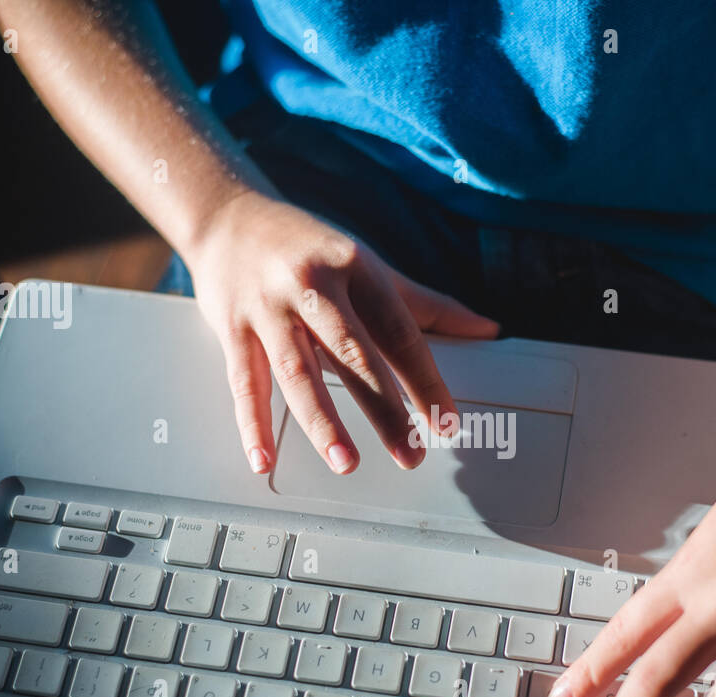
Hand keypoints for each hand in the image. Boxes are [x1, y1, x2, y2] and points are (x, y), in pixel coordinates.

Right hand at [186, 192, 498, 474]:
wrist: (226, 215)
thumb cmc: (308, 248)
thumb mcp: (369, 266)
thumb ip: (427, 305)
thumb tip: (488, 329)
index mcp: (354, 269)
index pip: (399, 332)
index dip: (425, 380)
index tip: (446, 422)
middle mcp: (311, 286)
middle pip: (352, 354)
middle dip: (383, 408)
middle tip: (410, 454)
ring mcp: (267, 307)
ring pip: (296, 371)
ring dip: (321, 422)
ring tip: (345, 462)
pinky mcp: (230, 327)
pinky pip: (243, 383)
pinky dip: (252, 425)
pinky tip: (266, 460)